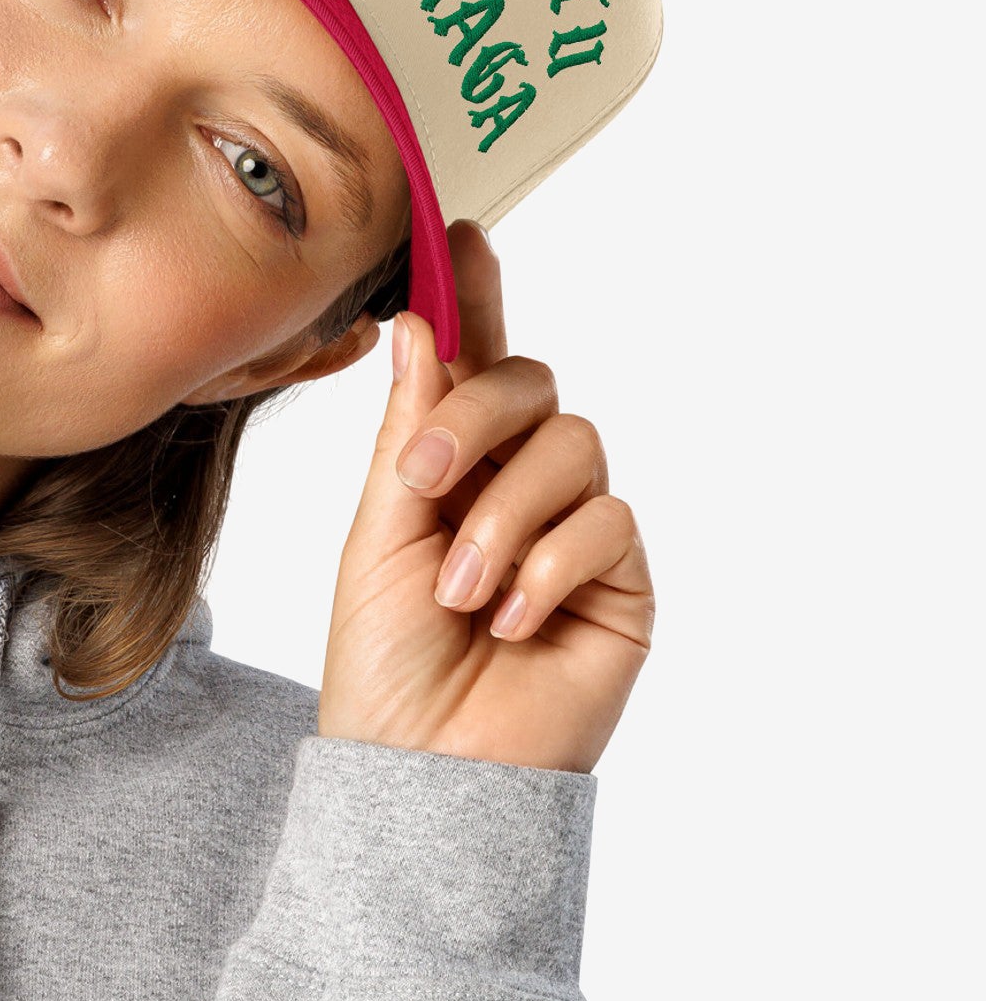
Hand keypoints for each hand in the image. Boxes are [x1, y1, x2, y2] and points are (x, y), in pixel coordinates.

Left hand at [317, 222, 652, 774]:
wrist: (421, 771)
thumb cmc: (384, 667)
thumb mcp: (376, 536)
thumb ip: (410, 433)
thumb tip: (423, 324)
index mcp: (448, 469)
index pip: (471, 366)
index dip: (475, 296)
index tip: (458, 228)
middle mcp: (517, 487)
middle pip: (532, 386)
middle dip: (475, 419)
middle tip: (424, 482)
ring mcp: (575, 531)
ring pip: (574, 447)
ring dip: (505, 517)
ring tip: (461, 593)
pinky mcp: (623, 581)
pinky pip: (608, 521)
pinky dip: (550, 565)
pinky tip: (515, 620)